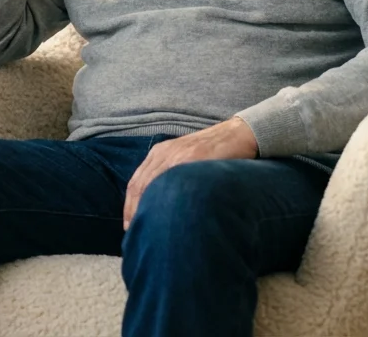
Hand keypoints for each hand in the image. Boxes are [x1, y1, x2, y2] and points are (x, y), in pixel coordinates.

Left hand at [123, 117, 258, 228]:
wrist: (237, 134)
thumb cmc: (212, 150)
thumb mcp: (183, 157)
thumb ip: (168, 173)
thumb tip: (157, 203)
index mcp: (159, 153)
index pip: (136, 183)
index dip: (129, 206)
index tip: (129, 225)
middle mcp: (164, 153)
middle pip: (140, 186)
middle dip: (134, 211)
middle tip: (135, 232)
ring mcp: (178, 155)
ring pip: (153, 186)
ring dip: (148, 209)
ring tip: (148, 229)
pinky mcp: (193, 159)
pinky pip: (175, 182)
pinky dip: (168, 201)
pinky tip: (169, 216)